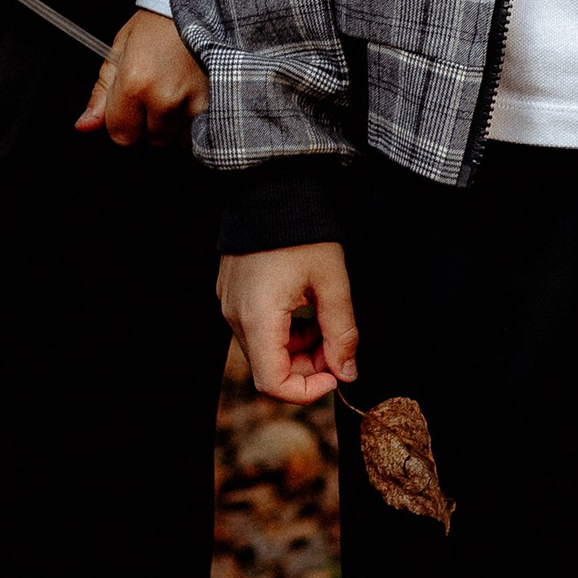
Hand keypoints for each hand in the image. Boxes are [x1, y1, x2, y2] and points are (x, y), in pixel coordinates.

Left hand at [76, 9, 208, 145]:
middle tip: (156, 88)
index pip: (120, 135)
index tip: (130, 102)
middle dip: (148, 122)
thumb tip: (84, 126)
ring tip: (175, 89)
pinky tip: (190, 95)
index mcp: (135, 83)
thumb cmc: (158, 24)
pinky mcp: (214, 105)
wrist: (199, 5)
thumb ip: (102, 94)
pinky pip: (196, 133)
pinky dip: (192, 121)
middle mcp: (164, 99)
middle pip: (149, 139)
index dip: (122, 121)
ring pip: (174, 139)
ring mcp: (193, 104)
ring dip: (172, 123)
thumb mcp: (119, 51)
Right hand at [218, 241, 357, 404]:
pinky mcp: (232, 294)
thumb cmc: (304, 230)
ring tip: (324, 323)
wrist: (272, 187)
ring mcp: (229, 305)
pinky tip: (304, 310)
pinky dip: (283, 333)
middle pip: (269, 369)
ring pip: (264, 350)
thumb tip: (348, 373)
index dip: (307, 391)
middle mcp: (236, 316)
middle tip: (338, 347)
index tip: (335, 373)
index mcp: (258, 317)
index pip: (273, 384)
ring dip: (298, 350)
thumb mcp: (332, 282)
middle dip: (308, 368)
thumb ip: (342, 333)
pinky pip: (256, 329)